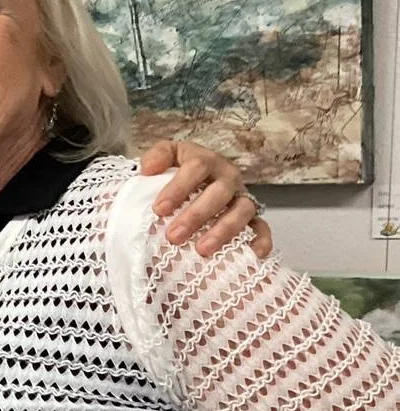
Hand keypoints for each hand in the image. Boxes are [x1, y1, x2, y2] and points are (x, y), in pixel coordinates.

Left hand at [140, 140, 272, 258]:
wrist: (199, 180)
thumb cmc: (180, 171)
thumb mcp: (168, 156)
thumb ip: (157, 157)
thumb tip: (148, 169)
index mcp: (206, 161)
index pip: (197, 167)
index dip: (179, 188)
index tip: (159, 209)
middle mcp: (227, 177)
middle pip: (219, 192)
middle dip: (196, 215)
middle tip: (174, 236)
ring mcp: (242, 197)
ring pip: (242, 210)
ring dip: (223, 230)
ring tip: (202, 250)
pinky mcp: (253, 217)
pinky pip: (262, 228)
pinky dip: (261, 240)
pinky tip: (252, 254)